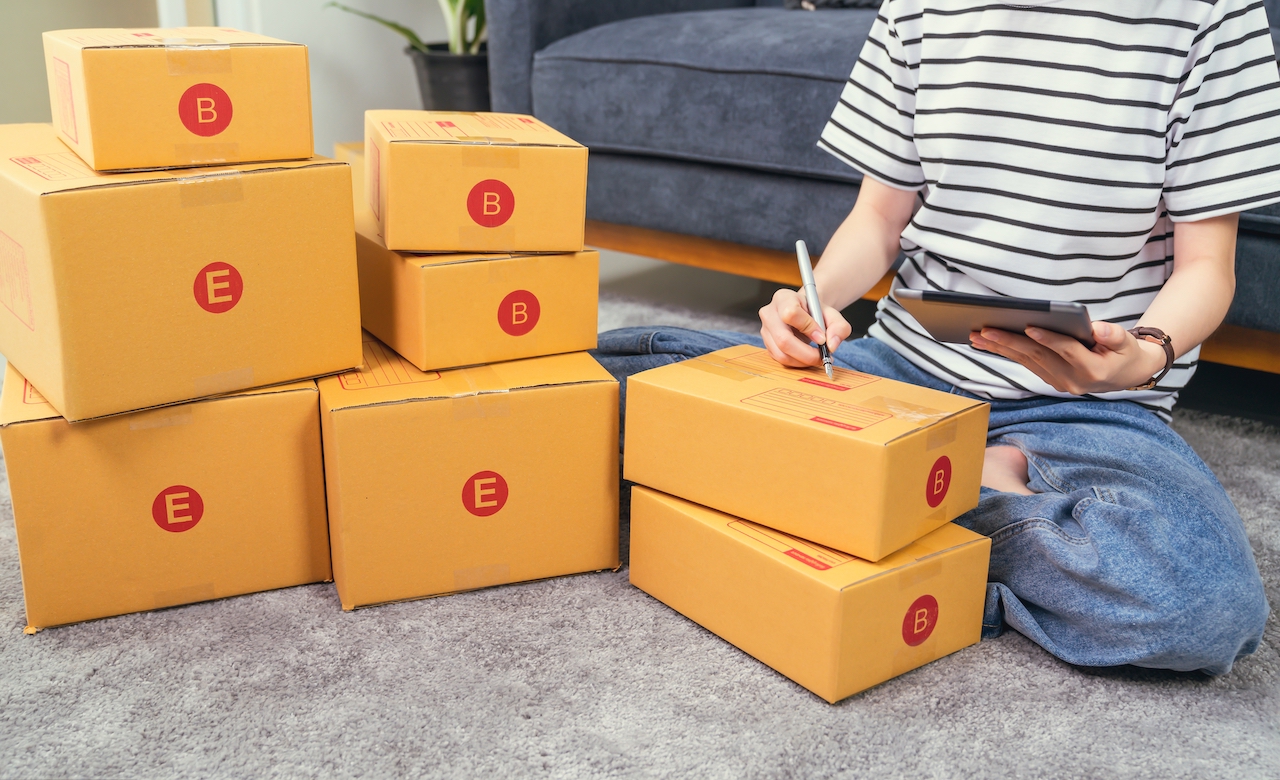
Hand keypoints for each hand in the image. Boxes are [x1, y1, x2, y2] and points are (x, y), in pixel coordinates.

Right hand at [759, 288, 852, 367]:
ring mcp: (765, 330)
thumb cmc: (816, 312)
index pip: (791, 314)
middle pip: (783, 339)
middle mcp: (769, 313)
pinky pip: (780, 359)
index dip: (808, 328)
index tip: (822, 338)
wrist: (805, 314)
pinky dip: (797, 363)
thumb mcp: (832, 315)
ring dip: (802, 361)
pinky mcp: (767, 344)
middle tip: (822, 357)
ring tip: (817, 358)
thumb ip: (839, 328)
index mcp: (784, 298)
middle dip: (806, 353)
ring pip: (781, 353)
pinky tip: (807, 358)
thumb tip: (831, 345)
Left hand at [969, 321, 1167, 394]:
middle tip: (985, 330)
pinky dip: (1007, 353)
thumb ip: (1113, 335)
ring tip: (978, 336)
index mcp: (1093, 370)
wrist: (1125, 374)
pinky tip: (989, 343)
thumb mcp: (1126, 342)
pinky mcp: (1051, 381)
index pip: (1067, 351)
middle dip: (1010, 342)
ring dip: (1000, 348)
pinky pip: (1026, 365)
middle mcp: (1073, 380)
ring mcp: (1060, 383)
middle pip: (1038, 357)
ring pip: (1027, 362)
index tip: (1029, 326)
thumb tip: (1098, 328)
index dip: (1048, 338)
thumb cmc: (1124, 352)